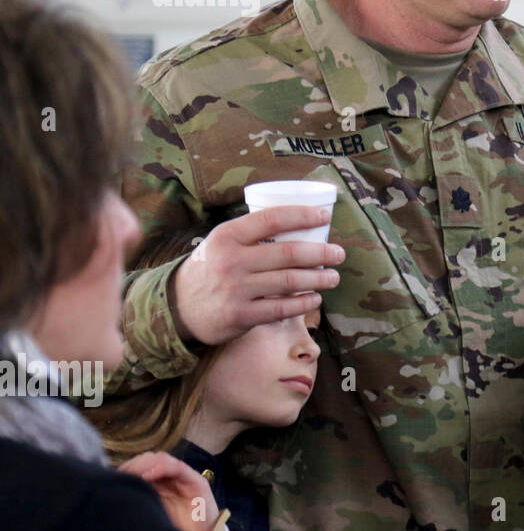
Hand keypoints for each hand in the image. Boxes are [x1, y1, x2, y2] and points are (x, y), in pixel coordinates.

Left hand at [120, 451, 222, 530]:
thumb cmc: (178, 528)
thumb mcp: (153, 510)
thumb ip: (142, 497)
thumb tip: (118, 491)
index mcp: (161, 483)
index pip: (143, 464)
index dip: (128, 466)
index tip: (114, 476)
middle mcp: (173, 477)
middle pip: (151, 458)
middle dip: (135, 464)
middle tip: (122, 475)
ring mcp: (185, 477)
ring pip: (163, 459)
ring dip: (145, 464)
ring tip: (133, 475)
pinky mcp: (197, 482)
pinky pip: (178, 468)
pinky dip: (161, 468)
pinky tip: (147, 476)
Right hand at [172, 206, 344, 345]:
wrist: (177, 307)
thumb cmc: (211, 268)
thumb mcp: (221, 243)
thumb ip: (252, 234)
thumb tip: (300, 223)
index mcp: (227, 236)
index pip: (272, 219)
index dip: (303, 215)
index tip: (325, 217)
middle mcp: (231, 261)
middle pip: (287, 253)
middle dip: (321, 253)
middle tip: (339, 253)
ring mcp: (236, 289)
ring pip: (289, 281)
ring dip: (318, 279)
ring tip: (333, 277)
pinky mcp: (241, 315)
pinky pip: (282, 309)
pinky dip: (304, 303)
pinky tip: (316, 298)